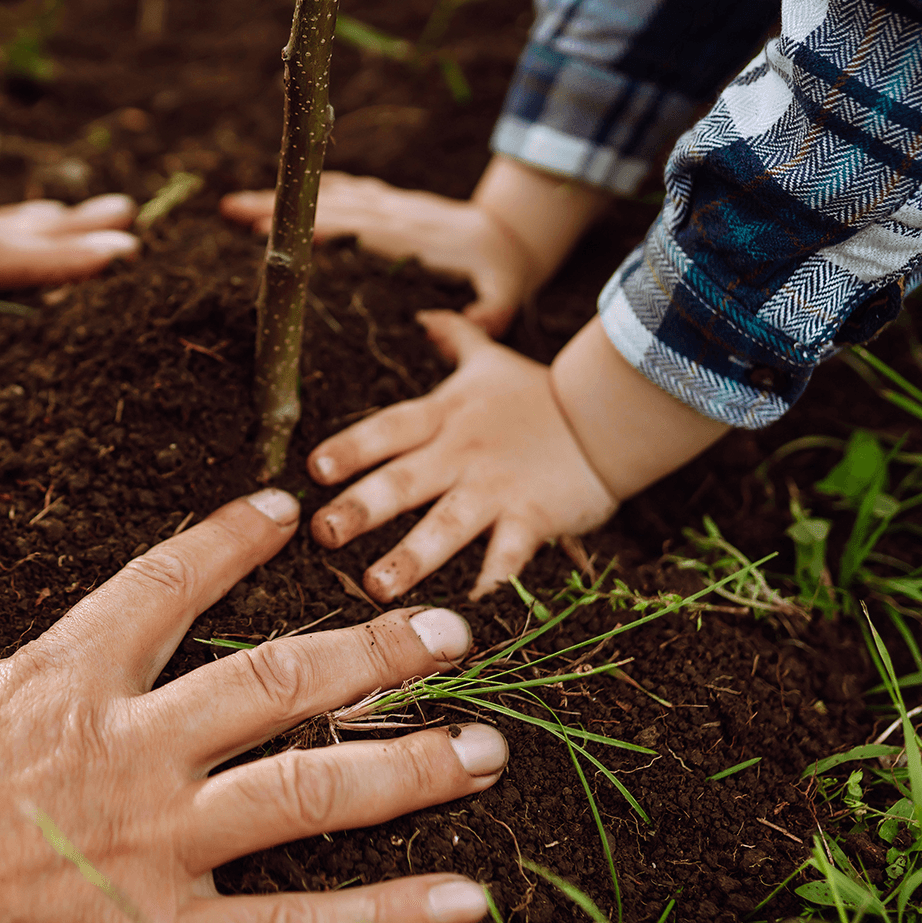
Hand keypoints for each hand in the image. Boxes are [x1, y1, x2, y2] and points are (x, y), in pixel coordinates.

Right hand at [0, 490, 510, 922]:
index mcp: (59, 679)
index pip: (167, 585)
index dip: (232, 542)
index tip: (286, 512)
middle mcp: (131, 751)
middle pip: (278, 681)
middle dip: (371, 648)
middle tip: (448, 632)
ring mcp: (158, 850)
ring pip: (312, 791)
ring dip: (409, 764)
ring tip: (485, 748)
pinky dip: (385, 916)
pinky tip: (458, 901)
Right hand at [221, 173, 533, 333]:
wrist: (514, 234)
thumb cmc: (503, 275)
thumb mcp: (504, 300)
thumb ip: (484, 316)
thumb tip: (444, 330)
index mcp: (411, 236)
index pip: (353, 227)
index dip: (312, 226)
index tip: (270, 228)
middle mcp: (394, 213)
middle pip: (328, 204)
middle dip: (279, 207)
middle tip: (230, 211)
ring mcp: (389, 203)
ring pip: (328, 193)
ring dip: (281, 196)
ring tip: (233, 205)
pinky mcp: (385, 201)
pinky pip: (342, 188)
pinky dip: (305, 190)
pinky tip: (272, 196)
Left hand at [308, 310, 618, 602]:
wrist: (608, 417)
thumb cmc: (536, 394)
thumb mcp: (488, 361)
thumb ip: (454, 338)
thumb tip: (425, 313)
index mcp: (444, 417)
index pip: (388, 429)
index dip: (351, 447)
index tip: (313, 470)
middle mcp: (462, 453)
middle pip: (405, 480)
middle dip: (362, 507)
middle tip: (322, 532)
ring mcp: (497, 488)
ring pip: (447, 525)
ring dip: (411, 557)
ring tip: (375, 587)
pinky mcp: (533, 516)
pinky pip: (508, 553)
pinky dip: (492, 580)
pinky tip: (465, 608)